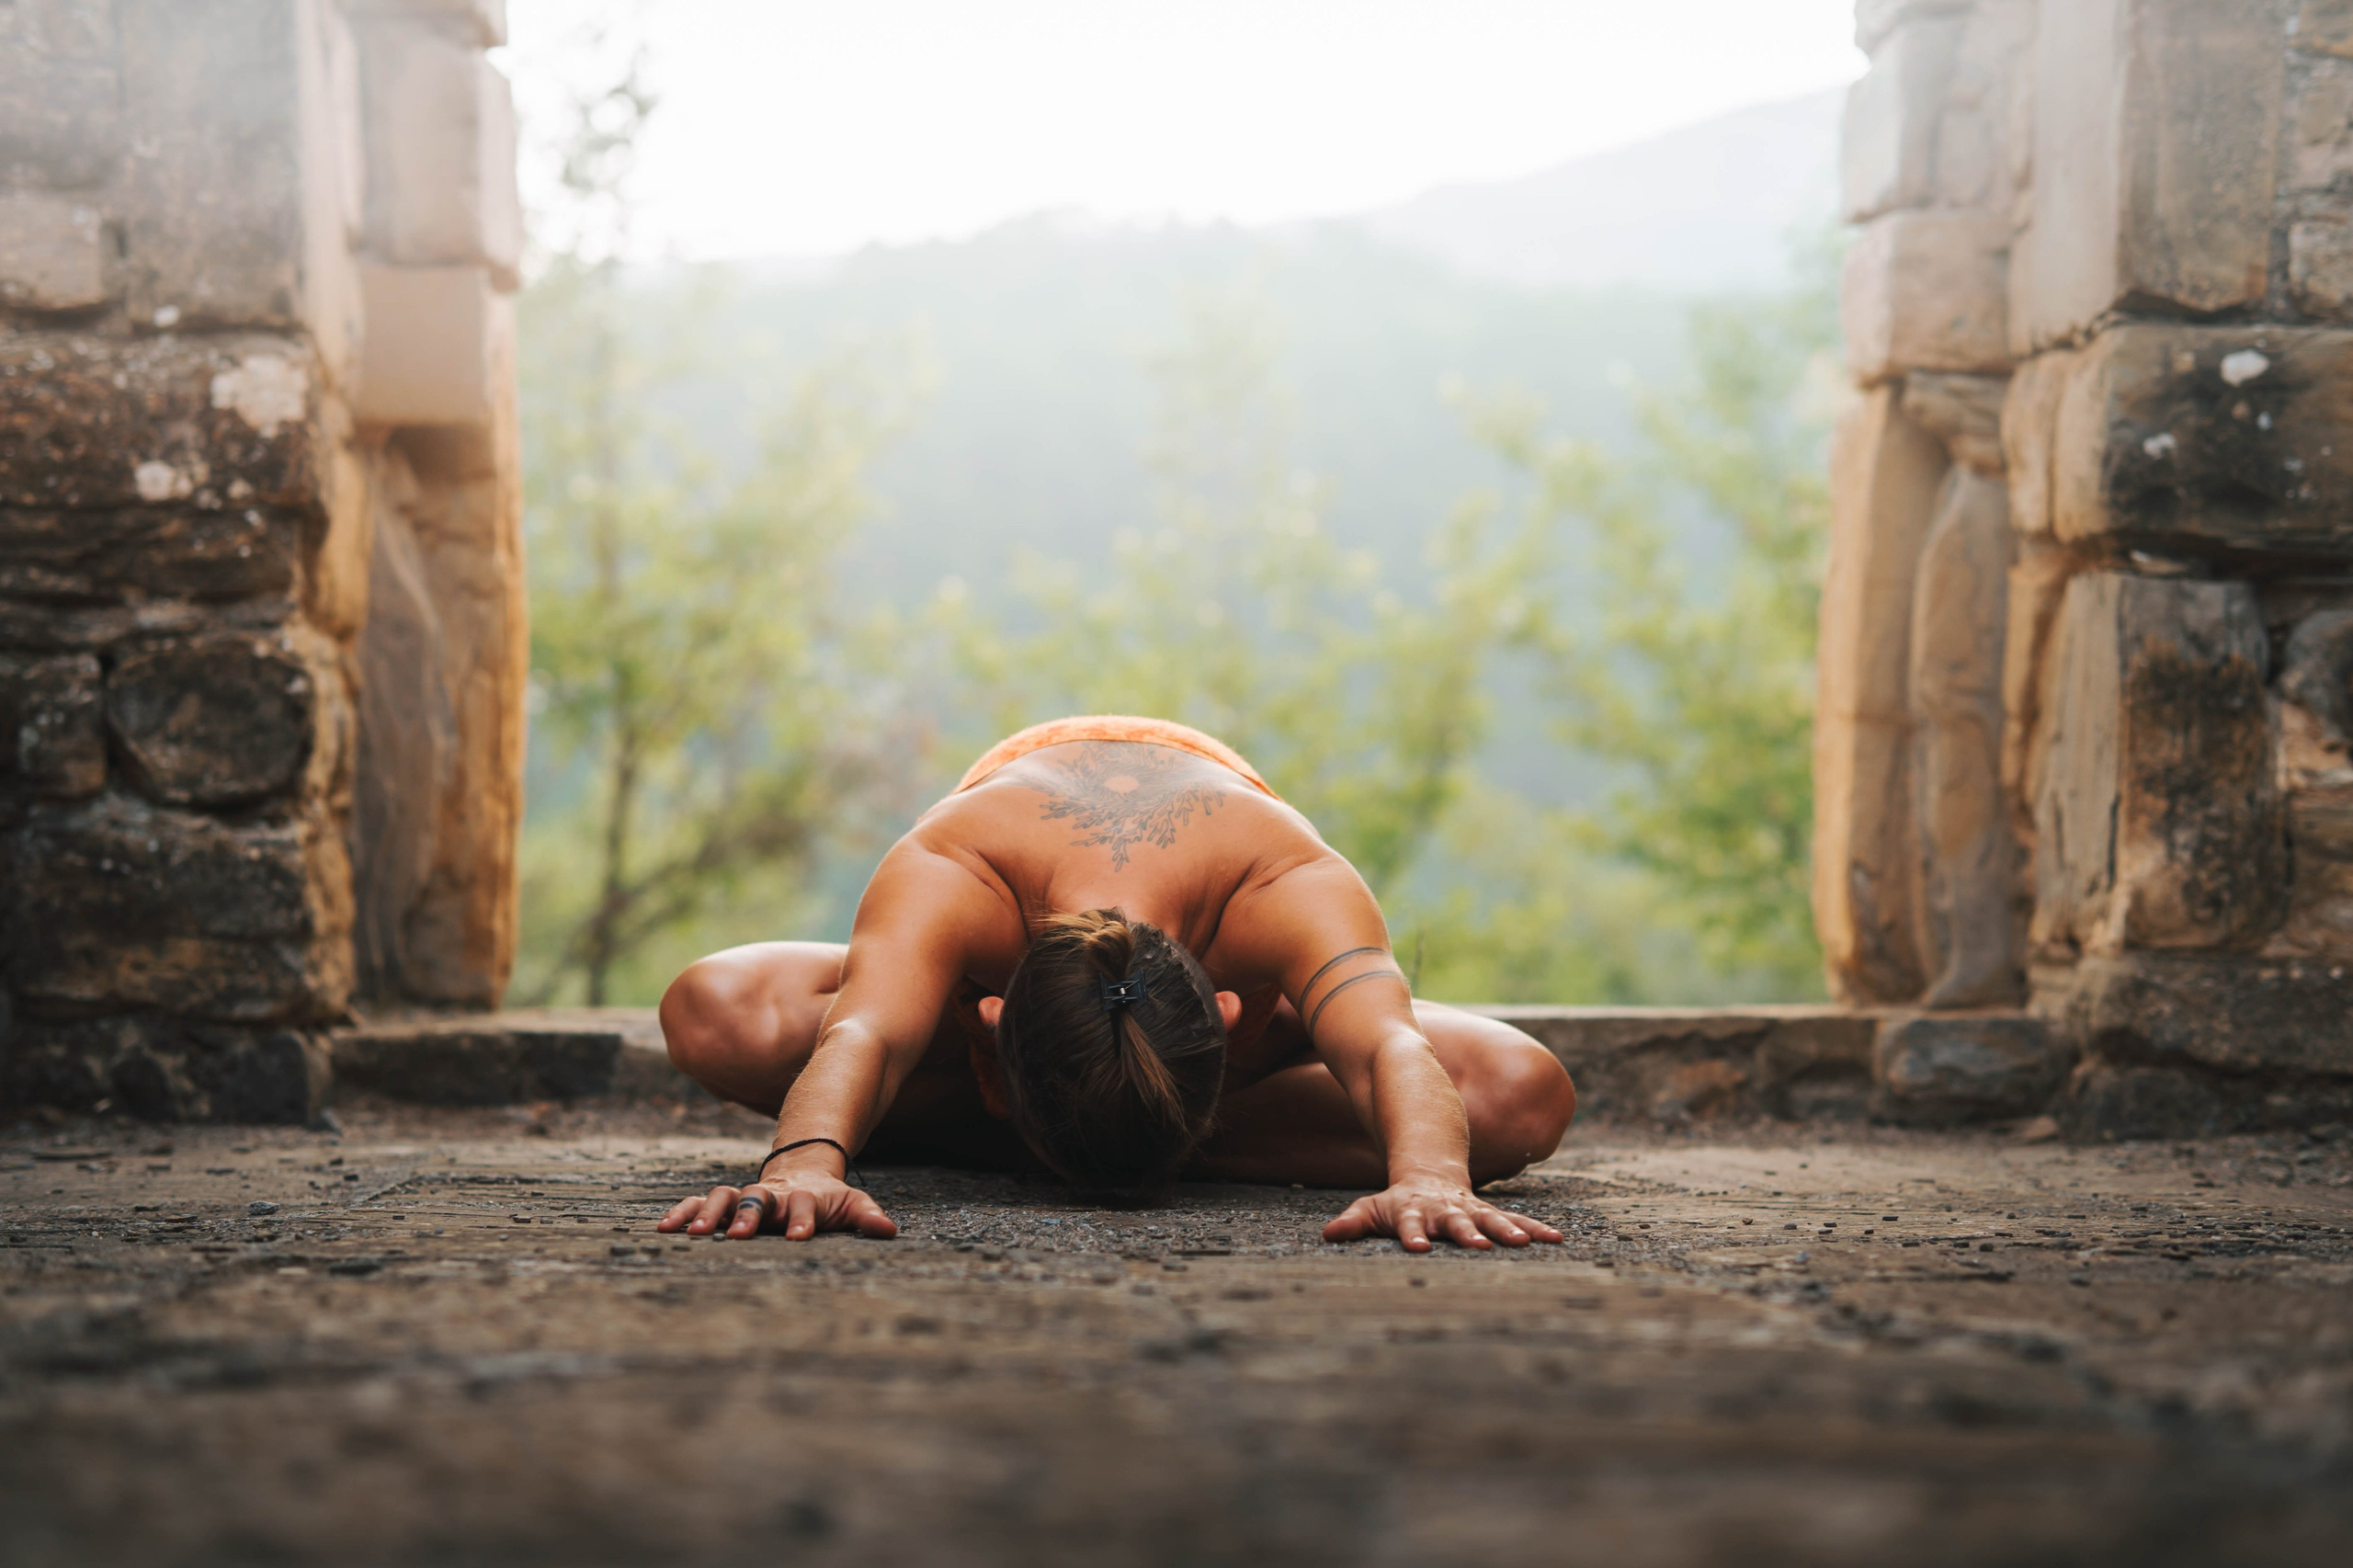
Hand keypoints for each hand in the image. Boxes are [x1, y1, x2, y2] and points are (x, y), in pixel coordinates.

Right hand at [656, 1170, 897, 1241]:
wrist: (802, 1173)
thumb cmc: (829, 1200)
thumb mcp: (853, 1205)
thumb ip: (868, 1216)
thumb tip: (889, 1230)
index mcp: (804, 1196)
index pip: (805, 1205)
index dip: (803, 1218)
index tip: (800, 1236)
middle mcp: (771, 1194)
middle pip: (759, 1199)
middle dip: (750, 1216)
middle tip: (739, 1236)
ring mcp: (745, 1195)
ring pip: (724, 1197)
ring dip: (709, 1213)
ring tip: (695, 1235)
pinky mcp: (725, 1203)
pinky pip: (699, 1203)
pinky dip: (683, 1212)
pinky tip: (664, 1228)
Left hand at [1322, 1174, 1562, 1252]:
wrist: (1430, 1169)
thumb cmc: (1398, 1201)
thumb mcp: (1372, 1208)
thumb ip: (1354, 1221)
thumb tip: (1328, 1234)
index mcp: (1415, 1210)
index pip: (1411, 1224)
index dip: (1413, 1235)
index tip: (1417, 1248)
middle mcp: (1446, 1210)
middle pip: (1457, 1222)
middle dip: (1468, 1234)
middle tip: (1479, 1247)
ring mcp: (1472, 1211)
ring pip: (1493, 1219)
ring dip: (1508, 1231)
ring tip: (1526, 1243)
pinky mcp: (1491, 1214)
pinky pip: (1517, 1222)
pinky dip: (1535, 1229)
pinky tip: (1557, 1240)